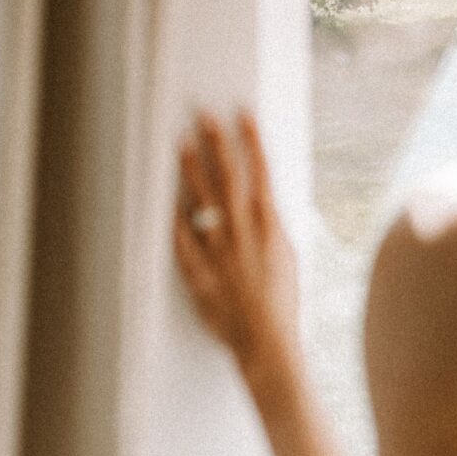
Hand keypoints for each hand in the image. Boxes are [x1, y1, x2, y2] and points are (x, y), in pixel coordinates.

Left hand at [174, 111, 300, 378]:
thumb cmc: (284, 298)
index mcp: (270, 224)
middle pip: (227, 177)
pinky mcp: (199, 272)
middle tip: (205, 116)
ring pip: (202, 201)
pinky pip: (182, 239)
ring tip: (182, 145)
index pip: (259, 171)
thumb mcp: (288, 253)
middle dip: (217, 143)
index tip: (243, 115)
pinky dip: (175, 218)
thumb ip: (272, 224)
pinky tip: (168, 199)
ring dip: (192, 171)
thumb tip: (262, 199)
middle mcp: (242, 231)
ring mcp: (218, 250)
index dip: (250, 141)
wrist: (267, 339)